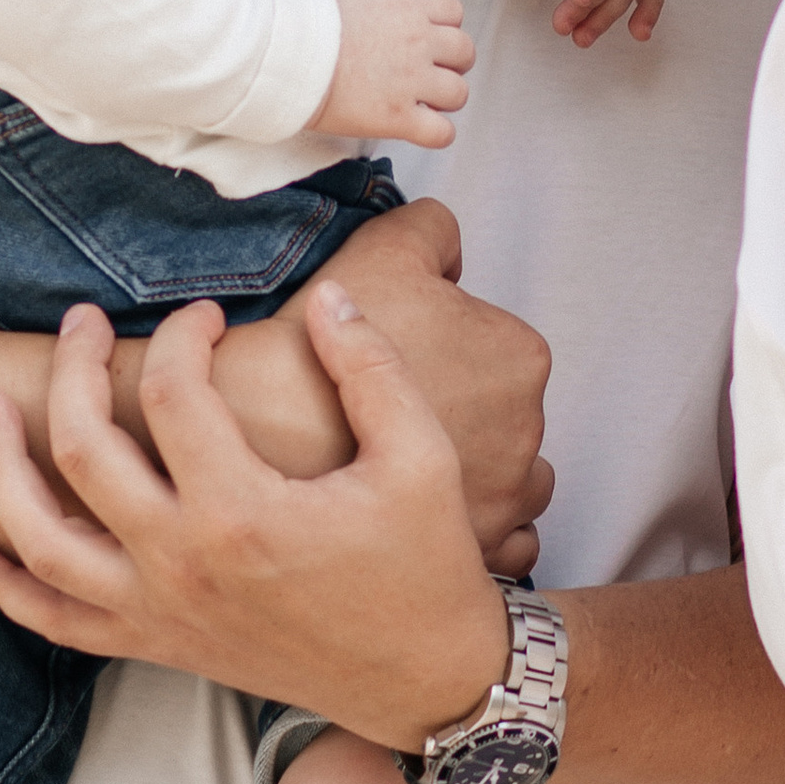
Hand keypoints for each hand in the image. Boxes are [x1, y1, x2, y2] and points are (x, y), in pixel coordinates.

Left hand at [0, 288, 516, 746]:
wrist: (424, 680)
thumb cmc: (427, 566)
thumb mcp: (421, 457)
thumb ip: (371, 369)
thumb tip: (326, 301)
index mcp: (243, 511)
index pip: (176, 392)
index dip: (184, 336)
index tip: (206, 317)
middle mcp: (183, 563)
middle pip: (84, 448)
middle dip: (72, 369)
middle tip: (79, 324)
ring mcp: (160, 610)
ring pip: (42, 538)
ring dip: (1, 468)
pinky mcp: (157, 643)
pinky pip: (56, 620)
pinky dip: (1, 586)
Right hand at [211, 196, 549, 562]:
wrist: (256, 441)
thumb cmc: (322, 348)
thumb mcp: (382, 249)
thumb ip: (432, 229)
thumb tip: (447, 246)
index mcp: (518, 358)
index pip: (494, 341)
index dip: (442, 343)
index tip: (398, 354)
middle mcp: (529, 434)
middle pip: (505, 413)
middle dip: (463, 411)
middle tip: (387, 410)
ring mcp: (507, 502)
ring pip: (514, 482)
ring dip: (481, 475)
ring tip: (412, 468)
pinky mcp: (477, 554)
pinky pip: (506, 546)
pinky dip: (478, 532)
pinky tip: (433, 519)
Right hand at [318, 0, 474, 143]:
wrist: (288, 56)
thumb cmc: (317, 20)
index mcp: (411, 8)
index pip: (455, 13)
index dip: (444, 25)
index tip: (426, 37)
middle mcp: (419, 44)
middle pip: (464, 53)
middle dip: (451, 61)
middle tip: (426, 69)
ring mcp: (411, 83)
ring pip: (458, 93)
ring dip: (445, 98)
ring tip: (421, 98)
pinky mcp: (399, 118)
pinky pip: (441, 133)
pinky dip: (437, 133)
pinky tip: (420, 125)